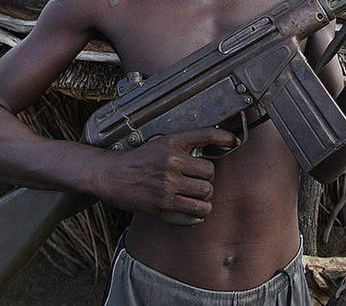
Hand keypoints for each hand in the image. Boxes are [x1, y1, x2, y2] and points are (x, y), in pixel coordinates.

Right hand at [88, 127, 238, 219]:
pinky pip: (197, 209)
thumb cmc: (137, 161)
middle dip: (207, 178)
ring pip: (206, 191)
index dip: (223, 137)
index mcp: (171, 142)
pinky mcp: (165, 202)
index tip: (234, 141)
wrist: (111, 175)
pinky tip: (195, 207)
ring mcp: (169, 182)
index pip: (204, 134)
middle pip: (210, 171)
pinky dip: (201, 210)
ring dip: (205, 195)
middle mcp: (172, 160)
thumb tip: (207, 151)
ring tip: (197, 195)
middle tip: (197, 180)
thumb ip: (181, 147)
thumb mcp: (158, 144)